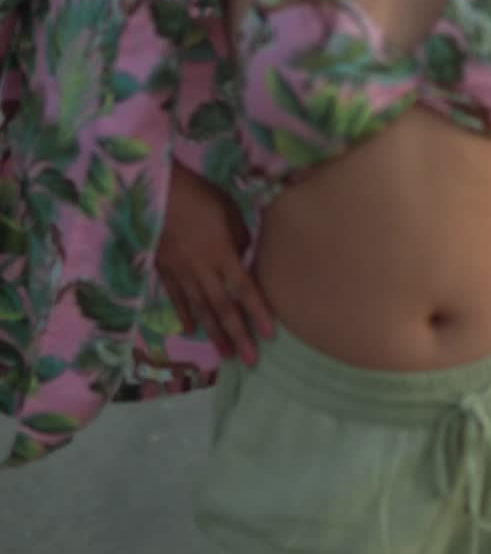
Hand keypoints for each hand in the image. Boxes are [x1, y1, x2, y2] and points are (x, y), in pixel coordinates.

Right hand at [156, 160, 275, 363]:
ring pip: (200, 309)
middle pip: (223, 308)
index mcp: (222, 254)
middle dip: (237, 335)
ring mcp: (181, 272)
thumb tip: (242, 254)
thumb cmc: (198, 195)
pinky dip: (185, 314)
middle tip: (248, 361)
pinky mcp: (164, 269)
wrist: (156, 192)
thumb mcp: (229, 210)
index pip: (244, 290)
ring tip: (224, 355)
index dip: (258, 313)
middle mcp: (203, 270)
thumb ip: (238, 237)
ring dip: (213, 333)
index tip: (269, 335)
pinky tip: (190, 330)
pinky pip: (177, 297)